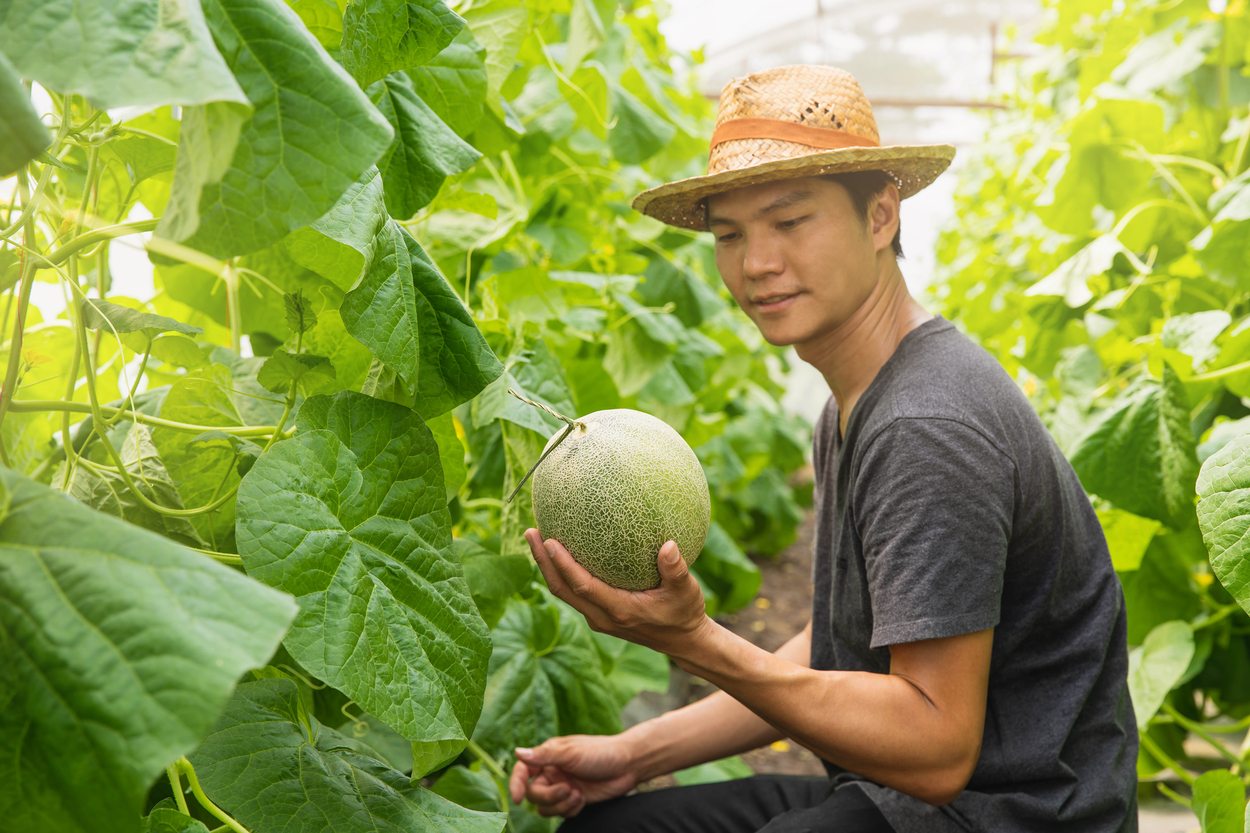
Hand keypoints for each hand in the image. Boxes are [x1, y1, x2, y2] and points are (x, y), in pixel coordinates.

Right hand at [508, 734, 638, 816]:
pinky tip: (583, 799)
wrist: (628, 765)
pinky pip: (562, 813)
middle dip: (549, 796)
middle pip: (534, 794)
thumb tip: (517, 751)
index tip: (517, 799)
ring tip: (578, 795)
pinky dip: (571, 810)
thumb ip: (544, 755)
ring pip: (546, 807)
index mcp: (548, 756)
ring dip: (560, 805)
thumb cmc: (600, 752)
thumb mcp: (571, 752)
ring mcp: (563, 787)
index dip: (515, 784)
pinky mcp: (574, 800)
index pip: (523, 771)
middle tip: (567, 790)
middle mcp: (553, 772)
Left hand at [524, 528, 709, 655]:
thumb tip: (668, 545)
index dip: (562, 565)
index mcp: (619, 610)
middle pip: (561, 589)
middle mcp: (602, 617)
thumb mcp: (687, 591)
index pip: (582, 586)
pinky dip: (561, 572)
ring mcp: (598, 618)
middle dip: (542, 561)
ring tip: (536, 536)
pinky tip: (560, 550)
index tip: (549, 540)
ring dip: (547, 567)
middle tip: (530, 531)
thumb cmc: (685, 614)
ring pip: (564, 592)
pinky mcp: (600, 615)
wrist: (683, 642)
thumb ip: (676, 570)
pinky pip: (573, 592)